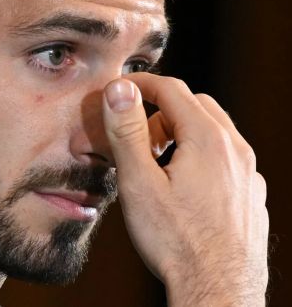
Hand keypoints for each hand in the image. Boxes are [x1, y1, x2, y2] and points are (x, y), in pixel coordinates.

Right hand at [101, 73, 267, 306]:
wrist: (218, 288)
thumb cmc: (176, 240)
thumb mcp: (138, 182)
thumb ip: (127, 131)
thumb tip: (119, 89)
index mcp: (208, 140)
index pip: (173, 89)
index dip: (141, 84)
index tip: (119, 91)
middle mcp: (236, 150)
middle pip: (197, 105)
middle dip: (162, 110)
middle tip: (135, 136)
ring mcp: (248, 174)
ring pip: (214, 132)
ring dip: (182, 134)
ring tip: (155, 165)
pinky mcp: (252, 195)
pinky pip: (226, 159)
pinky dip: (201, 157)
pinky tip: (182, 188)